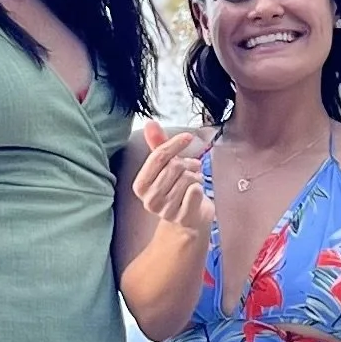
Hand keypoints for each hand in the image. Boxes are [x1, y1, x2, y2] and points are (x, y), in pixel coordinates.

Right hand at [134, 121, 210, 248]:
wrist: (189, 218)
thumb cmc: (176, 189)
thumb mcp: (166, 166)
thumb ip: (157, 145)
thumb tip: (150, 123)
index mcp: (140, 185)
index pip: (157, 157)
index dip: (175, 144)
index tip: (188, 137)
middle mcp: (150, 200)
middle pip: (174, 167)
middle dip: (187, 164)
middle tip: (191, 168)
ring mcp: (166, 211)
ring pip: (186, 178)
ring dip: (195, 176)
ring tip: (194, 182)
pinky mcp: (182, 217)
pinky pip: (195, 192)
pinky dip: (200, 188)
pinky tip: (197, 193)